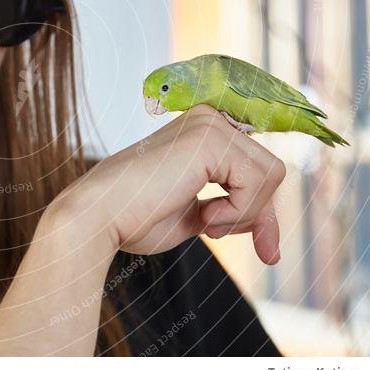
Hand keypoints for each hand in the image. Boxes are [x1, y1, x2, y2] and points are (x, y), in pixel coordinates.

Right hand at [54, 104, 285, 263]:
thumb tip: (269, 235)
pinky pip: (257, 181)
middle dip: (261, 215)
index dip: (262, 210)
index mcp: (201, 133)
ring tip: (206, 223)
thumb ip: (227, 211)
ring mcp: (209, 124)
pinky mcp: (211, 138)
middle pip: (269, 170)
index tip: (267, 251)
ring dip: (245, 214)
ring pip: (269, 175)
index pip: (254, 168)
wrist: (100, 216)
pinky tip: (205, 216)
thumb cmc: (134, 217)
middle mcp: (208, 119)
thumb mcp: (195, 216)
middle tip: (241, 244)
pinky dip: (239, 210)